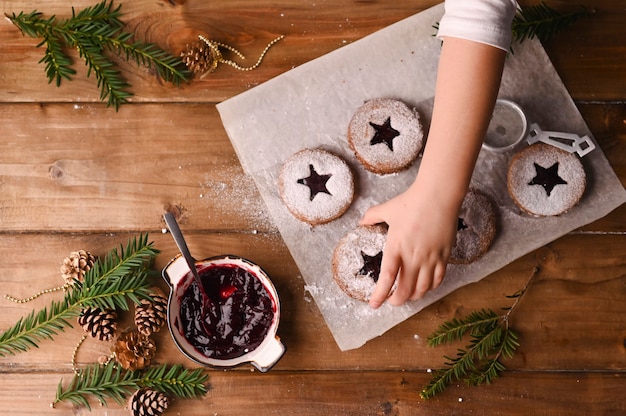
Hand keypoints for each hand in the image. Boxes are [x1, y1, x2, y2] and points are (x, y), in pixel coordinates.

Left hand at [360, 185, 456, 307]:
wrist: (439, 195)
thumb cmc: (412, 201)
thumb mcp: (387, 209)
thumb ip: (372, 217)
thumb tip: (361, 222)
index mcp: (396, 247)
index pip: (387, 279)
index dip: (380, 295)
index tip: (374, 304)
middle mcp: (413, 256)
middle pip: (405, 290)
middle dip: (396, 300)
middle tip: (391, 301)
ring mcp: (430, 258)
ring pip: (422, 289)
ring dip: (413, 297)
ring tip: (407, 296)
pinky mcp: (444, 256)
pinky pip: (438, 279)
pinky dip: (430, 288)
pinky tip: (425, 287)